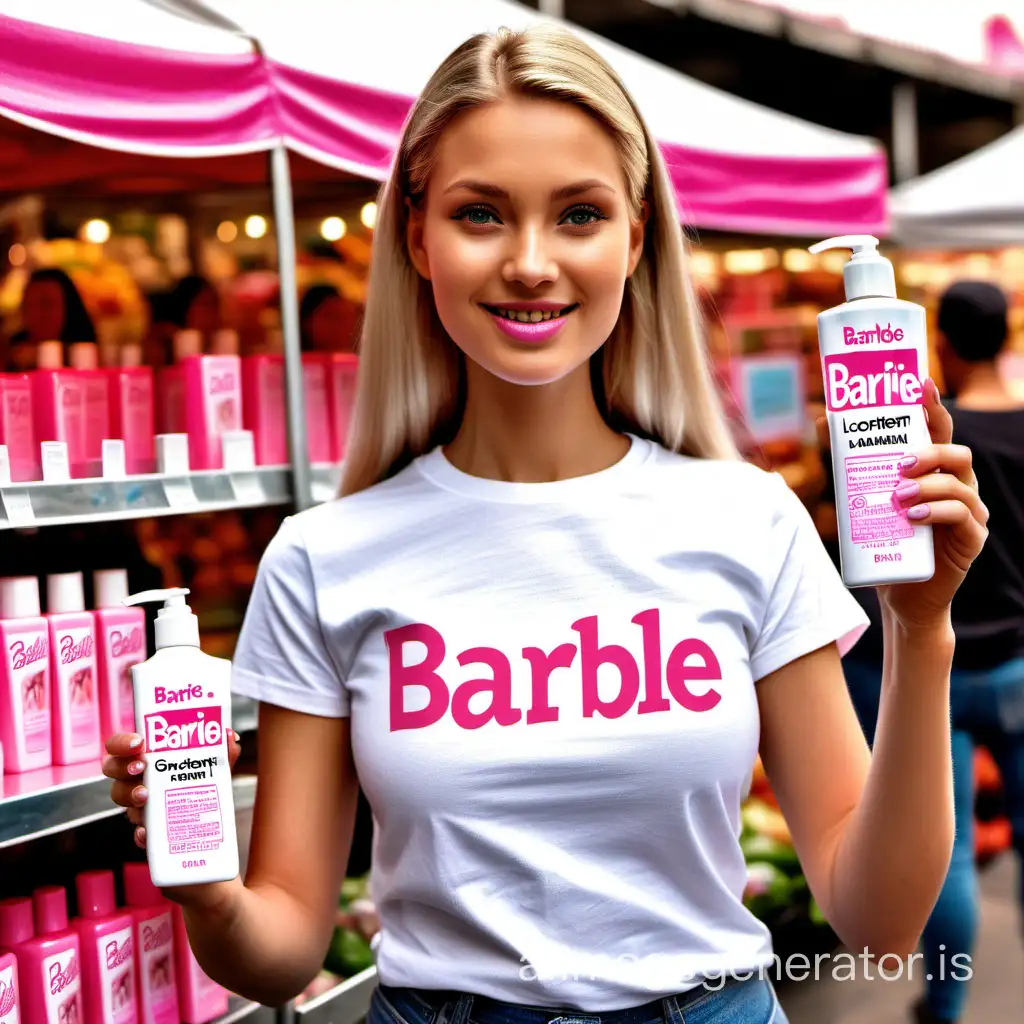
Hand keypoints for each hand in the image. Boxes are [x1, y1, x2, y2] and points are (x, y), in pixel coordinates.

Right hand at [103, 730, 242, 849]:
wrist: (211, 828)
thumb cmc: (204, 787)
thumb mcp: (215, 768)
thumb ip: (221, 752)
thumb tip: (228, 735)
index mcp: (150, 760)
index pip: (122, 746)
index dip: (123, 742)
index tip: (139, 743)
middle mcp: (139, 780)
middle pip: (113, 770)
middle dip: (123, 767)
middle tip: (141, 768)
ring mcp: (140, 807)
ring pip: (121, 800)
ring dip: (130, 796)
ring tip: (146, 797)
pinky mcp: (148, 832)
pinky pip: (137, 833)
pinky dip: (141, 833)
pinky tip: (147, 832)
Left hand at [818, 379, 987, 631]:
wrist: (900, 591)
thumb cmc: (883, 539)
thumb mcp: (863, 495)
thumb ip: (848, 461)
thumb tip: (823, 418)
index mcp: (936, 470)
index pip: (939, 431)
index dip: (933, 407)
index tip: (920, 384)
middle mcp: (958, 485)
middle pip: (957, 453)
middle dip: (929, 452)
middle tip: (898, 463)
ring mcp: (970, 512)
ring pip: (960, 484)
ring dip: (928, 485)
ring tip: (898, 496)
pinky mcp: (971, 539)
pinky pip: (963, 516)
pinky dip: (937, 512)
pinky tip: (913, 516)